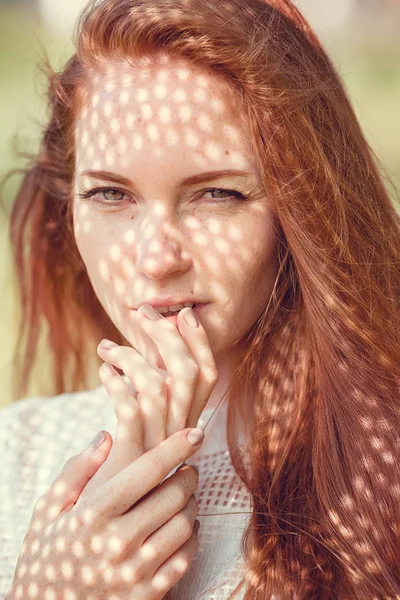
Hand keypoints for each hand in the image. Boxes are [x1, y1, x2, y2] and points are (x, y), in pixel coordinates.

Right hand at [7, 427, 204, 599]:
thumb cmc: (44, 556)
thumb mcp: (47, 510)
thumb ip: (76, 470)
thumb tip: (106, 436)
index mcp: (94, 512)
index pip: (148, 470)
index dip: (177, 447)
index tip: (194, 433)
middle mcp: (117, 540)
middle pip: (173, 495)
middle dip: (188, 476)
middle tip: (188, 469)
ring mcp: (134, 570)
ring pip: (184, 525)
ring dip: (192, 504)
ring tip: (185, 497)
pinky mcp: (146, 595)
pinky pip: (184, 558)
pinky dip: (192, 538)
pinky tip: (185, 527)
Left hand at [91, 305, 216, 478]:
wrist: (114, 532)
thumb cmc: (126, 476)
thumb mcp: (150, 437)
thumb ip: (158, 403)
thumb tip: (154, 362)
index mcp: (187, 427)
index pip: (207, 376)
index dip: (199, 342)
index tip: (183, 315)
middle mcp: (178, 435)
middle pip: (186, 374)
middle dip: (165, 336)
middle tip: (143, 314)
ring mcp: (157, 447)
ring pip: (158, 386)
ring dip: (132, 356)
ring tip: (107, 348)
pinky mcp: (131, 459)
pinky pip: (130, 410)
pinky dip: (116, 382)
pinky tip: (103, 371)